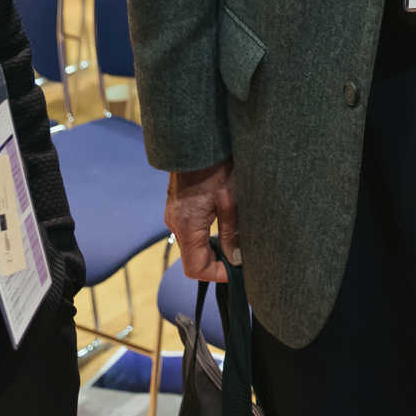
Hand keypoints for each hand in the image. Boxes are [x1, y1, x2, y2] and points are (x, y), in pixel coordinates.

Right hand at [167, 160, 238, 276]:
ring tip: (236, 241)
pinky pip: (189, 232)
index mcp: (187, 226)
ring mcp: (173, 215)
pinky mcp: (177, 207)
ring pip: (192, 246)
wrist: (196, 140)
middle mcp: (175, 224)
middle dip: (217, 263)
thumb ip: (232, 233)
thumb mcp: (231, 200)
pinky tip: (224, 225)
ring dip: (212, 249)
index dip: (218, 275)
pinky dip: (206, 236)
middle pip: (193, 259)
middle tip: (242, 257)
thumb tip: (236, 259)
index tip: (238, 271)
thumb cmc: (217, 166)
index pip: (195, 269)